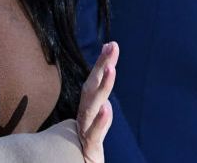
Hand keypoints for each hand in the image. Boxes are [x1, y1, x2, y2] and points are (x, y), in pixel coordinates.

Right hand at [76, 42, 118, 162]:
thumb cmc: (83, 154)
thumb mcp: (94, 132)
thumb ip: (99, 116)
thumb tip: (106, 101)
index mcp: (86, 113)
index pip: (94, 84)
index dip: (101, 64)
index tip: (111, 44)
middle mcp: (84, 119)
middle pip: (92, 89)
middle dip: (102, 66)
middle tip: (112, 46)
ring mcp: (85, 133)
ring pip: (92, 106)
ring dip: (103, 87)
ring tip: (111, 68)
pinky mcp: (90, 150)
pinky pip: (94, 133)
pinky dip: (101, 121)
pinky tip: (107, 108)